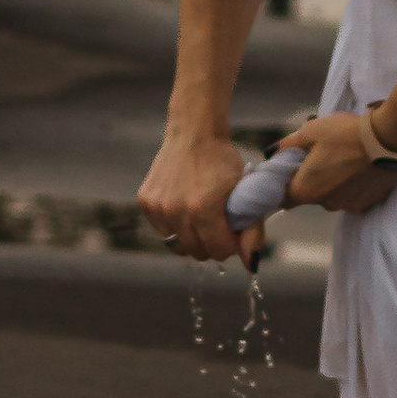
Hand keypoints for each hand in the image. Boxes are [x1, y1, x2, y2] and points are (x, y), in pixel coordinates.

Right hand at [137, 125, 257, 265]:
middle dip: (211, 244)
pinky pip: (163, 230)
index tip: (233, 230)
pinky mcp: (145, 202)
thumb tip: (250, 264)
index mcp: (202, 209)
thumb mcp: (244, 192)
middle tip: (218, 224)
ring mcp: (157, 207)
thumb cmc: (222, 162)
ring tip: (201, 217)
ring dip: (191, 237)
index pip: (218, 251)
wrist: (194, 133)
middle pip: (196, 252)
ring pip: (177, 245)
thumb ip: (251, 230)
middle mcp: (175, 210)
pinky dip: (175, 226)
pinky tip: (183, 206)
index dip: (229, 244)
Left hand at [283, 108, 396, 216]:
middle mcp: (326, 205)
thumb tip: (273, 151)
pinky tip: (359, 166)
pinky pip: (352, 195)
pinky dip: (351, 184)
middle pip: (309, 195)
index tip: (287, 170)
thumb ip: (289, 144)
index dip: (282, 185)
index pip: (283, 199)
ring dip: (332, 181)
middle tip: (318, 154)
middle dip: (310, 178)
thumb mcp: (312, 131)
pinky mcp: (368, 203)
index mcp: (307, 190)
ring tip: (343, 157)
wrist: (390, 141)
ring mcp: (348, 206)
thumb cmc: (345, 135)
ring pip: (332, 195)